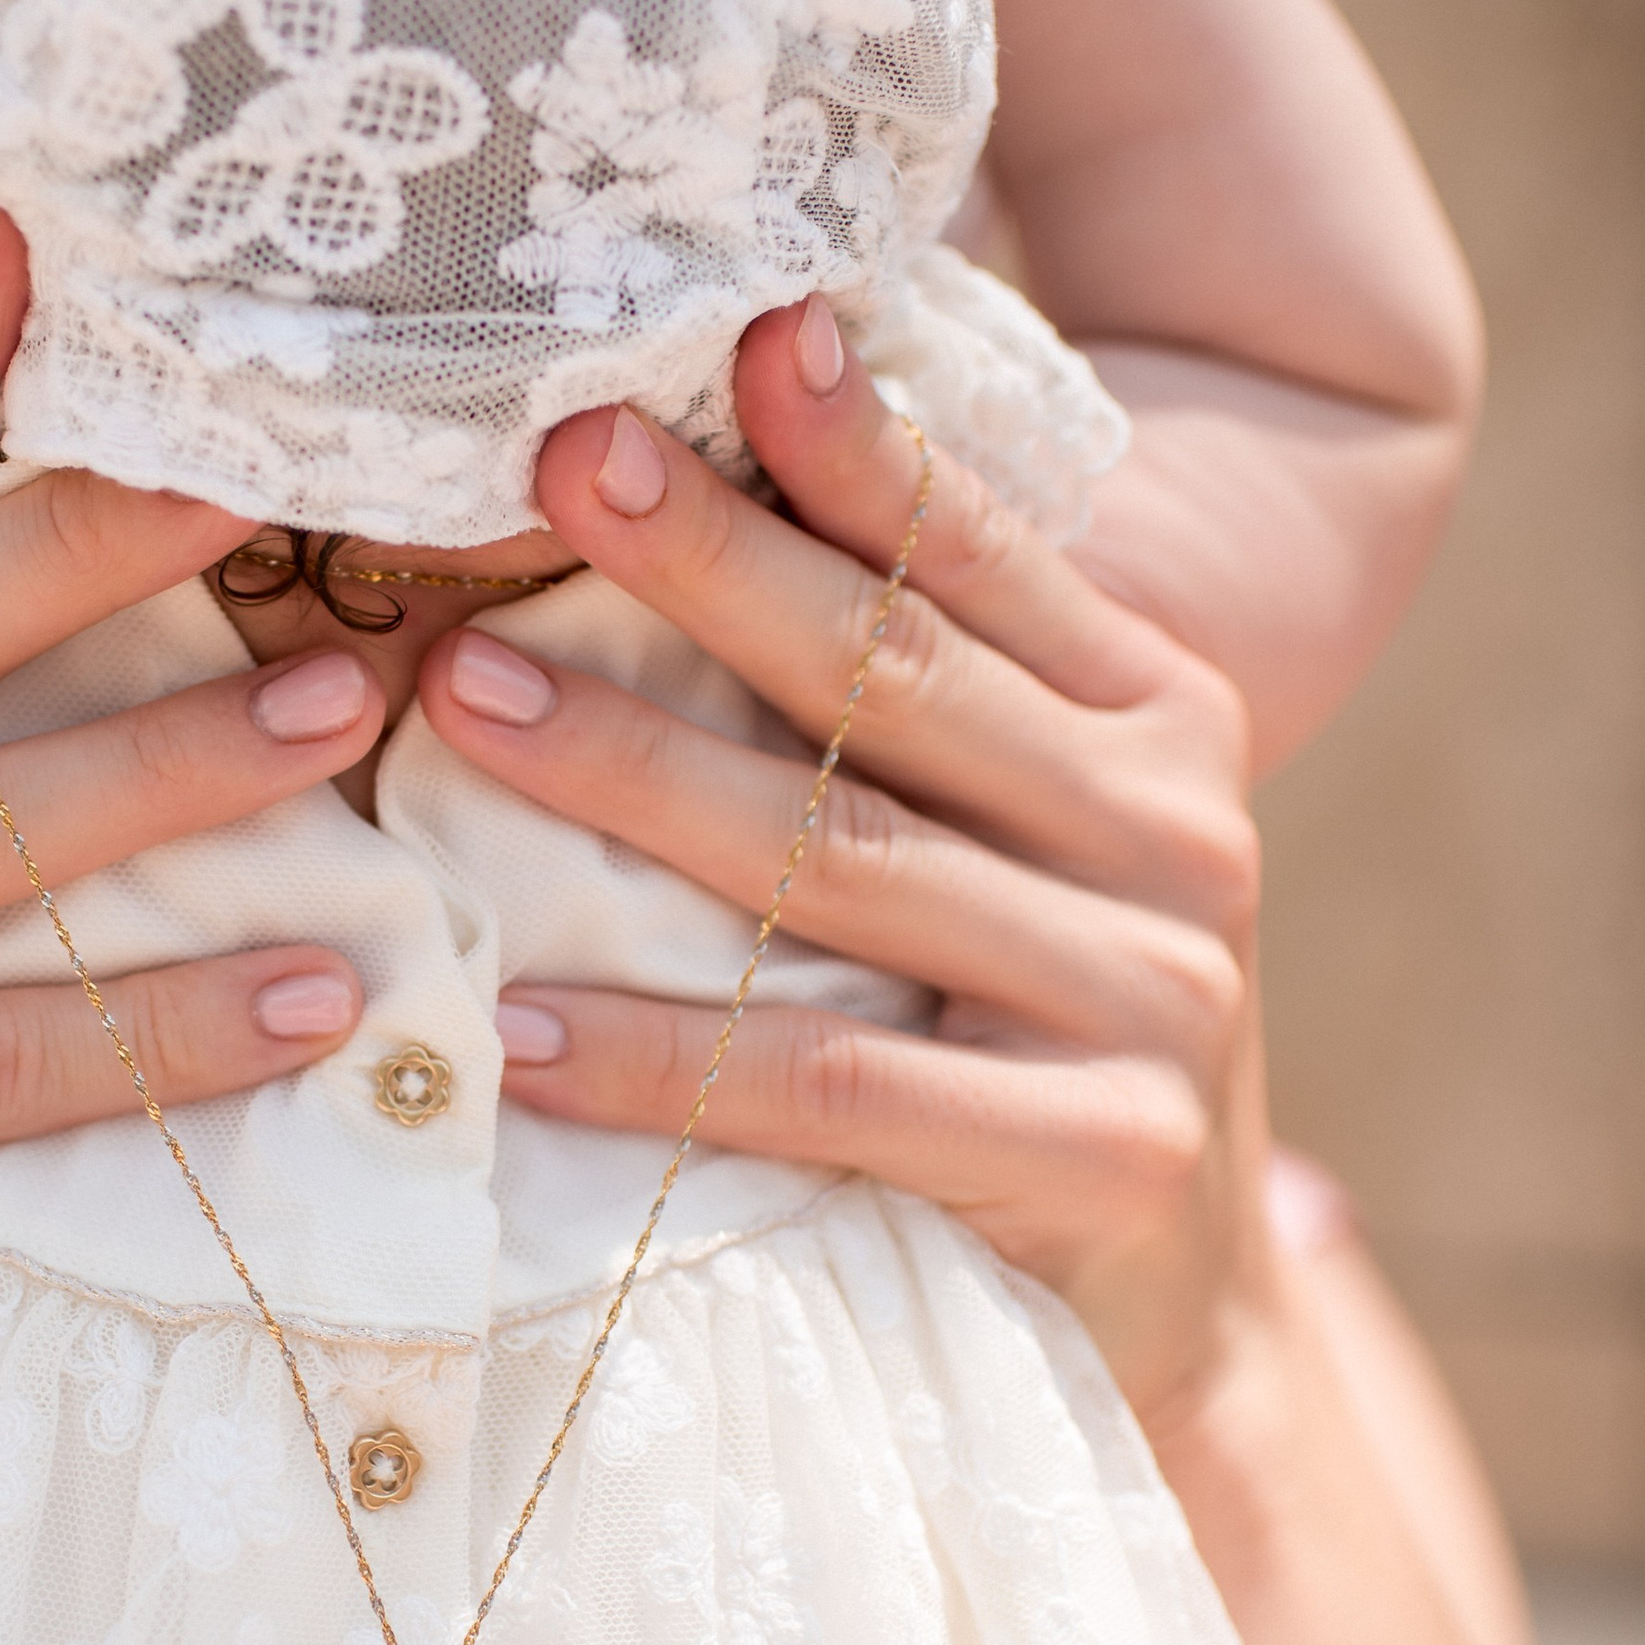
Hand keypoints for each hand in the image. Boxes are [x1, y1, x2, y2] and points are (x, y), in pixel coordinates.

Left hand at [415, 297, 1269, 1428]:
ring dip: (641, 779)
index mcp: (1156, 717)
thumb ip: (916, 687)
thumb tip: (705, 473)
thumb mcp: (1018, 836)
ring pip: (849, 865)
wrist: (1178, 1313)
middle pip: (898, 678)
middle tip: (553, 461)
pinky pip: (835, 1087)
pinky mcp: (1100, 1154)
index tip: (730, 332)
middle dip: (711, 562)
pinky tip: (518, 1030)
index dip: (852, 445)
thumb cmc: (1031, 1031)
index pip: (979, 558)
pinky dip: (664, 1059)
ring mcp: (1149, 997)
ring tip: (467, 702)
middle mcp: (1171, 832)